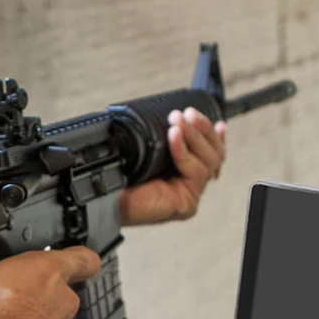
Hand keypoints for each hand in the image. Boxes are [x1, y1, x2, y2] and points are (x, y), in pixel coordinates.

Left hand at [118, 107, 226, 224]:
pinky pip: (195, 173)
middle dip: (202, 130)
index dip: (213, 135)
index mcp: (183, 172)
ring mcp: (190, 195)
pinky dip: (184, 151)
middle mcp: (190, 184)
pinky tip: (174, 136)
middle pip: (214, 155)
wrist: (104, 197)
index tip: (213, 119)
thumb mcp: (145, 150)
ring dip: (193, 136)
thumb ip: (164, 138)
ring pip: (209, 161)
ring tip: (177, 121)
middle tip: (187, 113)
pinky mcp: (186, 205)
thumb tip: (178, 116)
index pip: (209, 153)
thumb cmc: (119, 176)